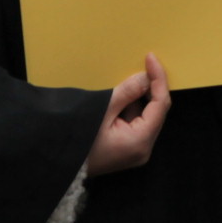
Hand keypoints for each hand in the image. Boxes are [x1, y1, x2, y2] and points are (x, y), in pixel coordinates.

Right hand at [85, 53, 169, 175]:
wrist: (60, 164)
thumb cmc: (79, 139)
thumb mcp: (102, 111)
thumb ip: (127, 92)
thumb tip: (145, 78)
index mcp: (140, 141)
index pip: (160, 105)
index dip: (158, 79)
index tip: (151, 58)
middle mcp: (143, 149)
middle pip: (156, 111)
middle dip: (149, 89)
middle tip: (141, 66)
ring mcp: (136, 152)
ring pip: (146, 117)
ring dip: (136, 100)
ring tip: (121, 88)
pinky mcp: (128, 151)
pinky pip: (136, 124)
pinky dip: (130, 110)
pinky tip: (117, 102)